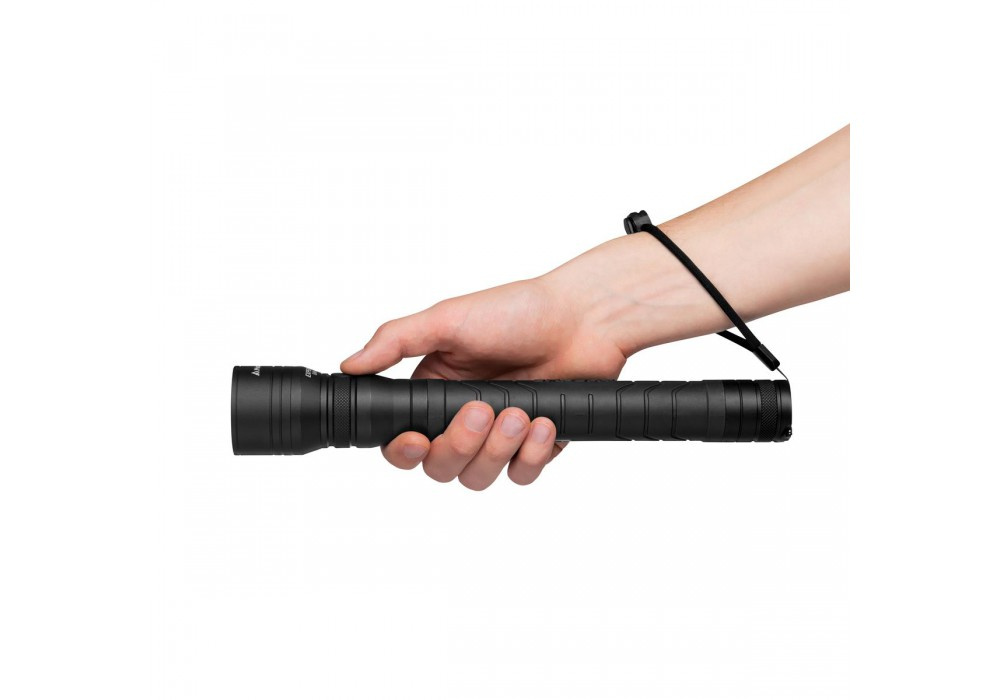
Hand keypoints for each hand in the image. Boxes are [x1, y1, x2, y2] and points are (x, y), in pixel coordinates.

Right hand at [340, 277, 627, 488]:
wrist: (585, 318)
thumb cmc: (518, 311)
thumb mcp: (448, 318)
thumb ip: (396, 342)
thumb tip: (349, 365)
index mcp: (434, 389)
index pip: (402, 439)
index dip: (404, 450)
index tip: (417, 439)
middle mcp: (461, 418)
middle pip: (438, 466)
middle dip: (458, 445)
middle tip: (482, 411)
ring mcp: (499, 436)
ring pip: (478, 476)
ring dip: (498, 449)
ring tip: (521, 412)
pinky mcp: (535, 446)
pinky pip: (521, 474)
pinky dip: (531, 455)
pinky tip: (544, 423)